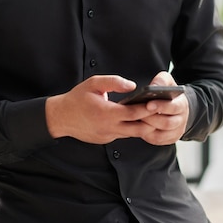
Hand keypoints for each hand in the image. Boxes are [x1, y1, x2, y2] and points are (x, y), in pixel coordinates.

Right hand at [46, 75, 177, 144]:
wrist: (61, 118)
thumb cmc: (77, 98)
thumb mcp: (93, 84)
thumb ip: (114, 82)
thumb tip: (132, 86)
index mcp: (107, 113)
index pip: (134, 114)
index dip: (148, 109)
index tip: (158, 102)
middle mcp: (109, 128)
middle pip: (139, 128)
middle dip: (152, 121)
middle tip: (162, 111)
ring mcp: (108, 136)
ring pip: (132, 133)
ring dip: (143, 126)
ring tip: (153, 115)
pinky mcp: (105, 140)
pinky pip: (123, 134)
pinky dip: (131, 128)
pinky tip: (137, 120)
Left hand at [137, 71, 188, 145]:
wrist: (176, 107)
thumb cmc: (169, 94)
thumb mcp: (168, 82)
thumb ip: (161, 81)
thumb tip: (153, 86)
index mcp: (182, 104)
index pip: (174, 107)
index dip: (161, 106)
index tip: (148, 104)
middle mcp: (181, 120)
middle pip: (167, 123)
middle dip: (151, 118)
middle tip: (136, 114)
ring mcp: (176, 131)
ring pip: (161, 134)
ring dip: (147, 128)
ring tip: (135, 120)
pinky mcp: (169, 139)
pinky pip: (157, 140)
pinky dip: (146, 135)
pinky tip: (137, 127)